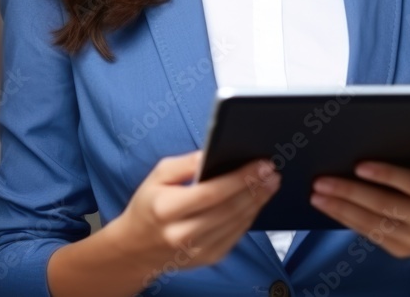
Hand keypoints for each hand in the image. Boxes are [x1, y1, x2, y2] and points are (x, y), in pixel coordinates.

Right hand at [109, 150, 280, 280]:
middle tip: (272, 172)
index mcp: (167, 209)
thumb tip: (214, 152)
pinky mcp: (209, 258)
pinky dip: (249, 217)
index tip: (261, 164)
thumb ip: (185, 163)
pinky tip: (257, 201)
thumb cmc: (149, 205)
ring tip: (271, 183)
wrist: (136, 248)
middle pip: (229, 210)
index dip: (240, 178)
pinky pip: (236, 236)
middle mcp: (182, 234)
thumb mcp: (157, 176)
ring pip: (237, 223)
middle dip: (255, 188)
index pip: (211, 193)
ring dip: (258, 202)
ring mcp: (197, 250)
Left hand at [309, 150, 409, 258]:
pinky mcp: (402, 251)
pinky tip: (330, 208)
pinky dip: (347, 219)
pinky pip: (370, 234)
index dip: (386, 174)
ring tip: (318, 195)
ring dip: (341, 208)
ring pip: (373, 222)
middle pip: (386, 204)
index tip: (358, 166)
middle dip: (350, 192)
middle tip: (323, 180)